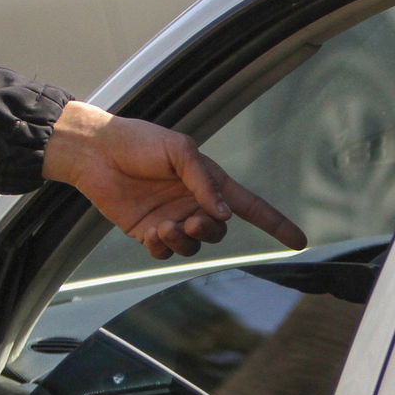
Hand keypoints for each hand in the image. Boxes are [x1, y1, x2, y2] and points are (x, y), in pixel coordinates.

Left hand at [43, 101, 306, 258]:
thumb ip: (203, 182)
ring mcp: (171, 219)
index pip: (251, 207)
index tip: (299, 241)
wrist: (95, 152)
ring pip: (193, 245)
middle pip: (219, 231)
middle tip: (190, 220)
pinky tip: (151, 233)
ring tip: (164, 225)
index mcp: (209, 182)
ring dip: (183, 240)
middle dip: (209, 230)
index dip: (276, 224)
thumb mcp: (179, 151)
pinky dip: (162, 248)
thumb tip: (222, 214)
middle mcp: (194, 203)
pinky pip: (165, 252)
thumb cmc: (138, 142)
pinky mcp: (147, 232)